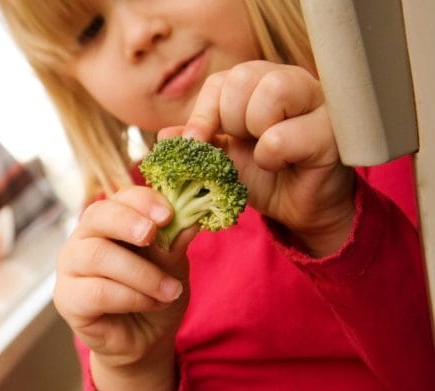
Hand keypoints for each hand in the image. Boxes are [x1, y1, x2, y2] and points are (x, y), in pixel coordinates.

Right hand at [54, 186, 194, 390]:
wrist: (145, 340)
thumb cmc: (154, 294)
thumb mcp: (173, 268)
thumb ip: (174, 245)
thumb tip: (190, 220)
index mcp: (110, 222)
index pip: (120, 197)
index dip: (142, 200)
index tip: (168, 213)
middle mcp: (83, 239)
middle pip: (97, 216)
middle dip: (128, 223)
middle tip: (153, 234)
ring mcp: (70, 268)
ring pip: (97, 255)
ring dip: (140, 273)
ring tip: (170, 290)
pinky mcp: (67, 299)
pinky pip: (97, 291)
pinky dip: (132, 297)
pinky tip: (151, 304)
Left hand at [161, 61, 354, 256]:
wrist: (298, 207)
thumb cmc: (263, 175)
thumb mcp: (220, 158)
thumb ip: (194, 143)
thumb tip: (165, 136)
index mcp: (260, 82)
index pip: (221, 80)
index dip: (203, 114)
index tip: (197, 143)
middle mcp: (291, 80)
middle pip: (243, 77)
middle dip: (231, 120)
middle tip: (243, 144)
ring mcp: (317, 100)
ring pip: (271, 91)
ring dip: (254, 130)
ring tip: (265, 150)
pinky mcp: (332, 130)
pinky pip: (283, 135)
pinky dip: (272, 155)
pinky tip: (283, 163)